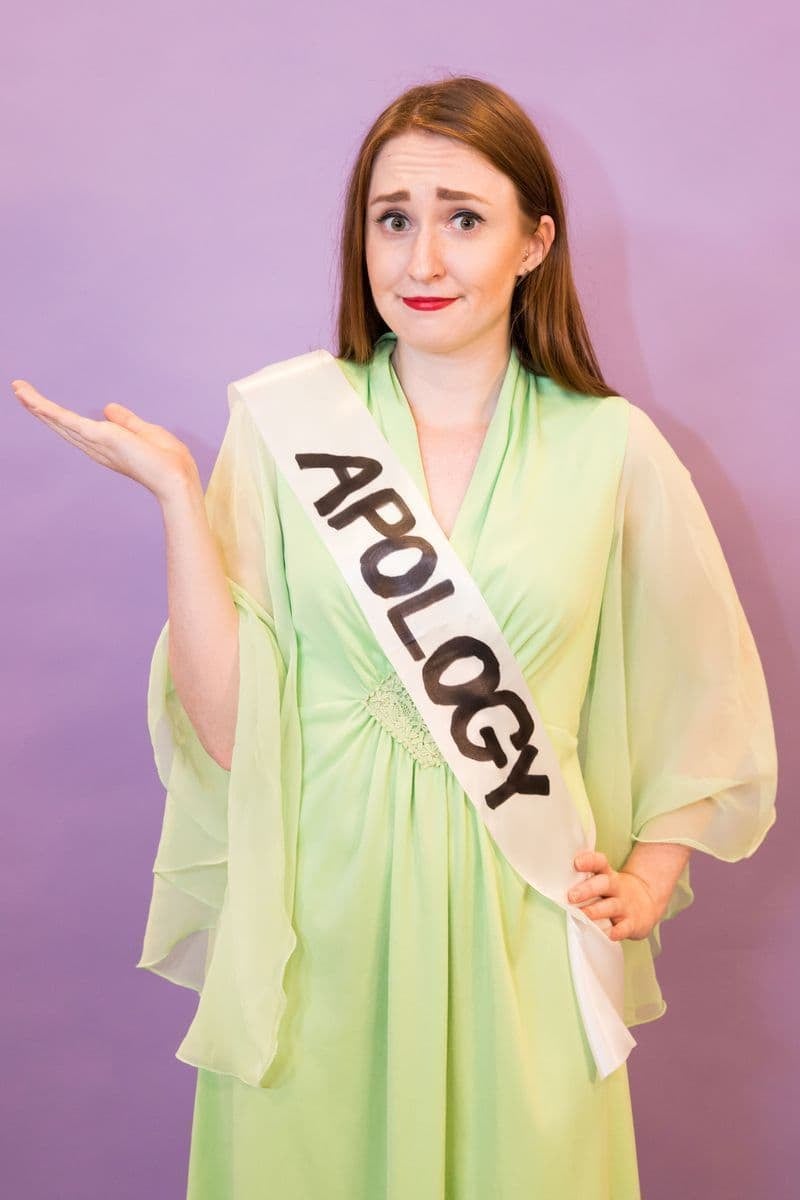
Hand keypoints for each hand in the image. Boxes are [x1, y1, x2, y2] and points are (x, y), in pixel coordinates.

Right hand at [11, 378, 198, 502]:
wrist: (175, 478)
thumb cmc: (168, 460)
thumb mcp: (145, 431)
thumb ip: (126, 421)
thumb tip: (108, 408)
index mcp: (106, 445)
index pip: (77, 428)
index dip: (59, 416)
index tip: (42, 403)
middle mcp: (95, 447)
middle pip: (61, 425)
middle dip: (40, 408)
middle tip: (20, 391)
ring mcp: (95, 443)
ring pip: (59, 421)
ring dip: (37, 405)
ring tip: (19, 389)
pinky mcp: (98, 437)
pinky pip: (67, 420)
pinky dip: (48, 409)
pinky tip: (32, 400)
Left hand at [568, 850, 662, 942]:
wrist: (648, 903)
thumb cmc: (615, 892)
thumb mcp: (605, 881)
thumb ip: (586, 880)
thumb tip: (556, 881)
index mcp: (608, 875)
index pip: (600, 863)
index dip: (589, 861)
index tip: (576, 863)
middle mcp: (617, 888)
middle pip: (604, 884)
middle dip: (588, 889)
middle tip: (571, 896)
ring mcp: (625, 905)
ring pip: (611, 906)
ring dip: (596, 911)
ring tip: (582, 915)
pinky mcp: (632, 923)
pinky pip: (624, 928)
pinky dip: (617, 932)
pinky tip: (608, 934)